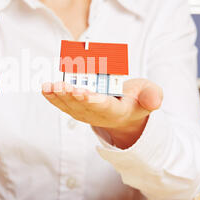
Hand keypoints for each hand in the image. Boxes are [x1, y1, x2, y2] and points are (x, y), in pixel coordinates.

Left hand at [41, 79, 162, 148]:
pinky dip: (53, 96)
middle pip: (82, 105)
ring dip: (58, 96)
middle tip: (60, 85)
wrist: (126, 112)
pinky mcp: (76, 109)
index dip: (92, 99)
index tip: (82, 92)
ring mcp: (85, 113)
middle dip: (70, 95)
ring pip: (70, 105)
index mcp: (117, 111)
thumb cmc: (137, 99)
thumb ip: (152, 96)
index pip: (103, 106)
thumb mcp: (150, 95)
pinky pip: (63, 103)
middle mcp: (98, 114)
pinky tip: (45, 88)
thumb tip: (154, 101)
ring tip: (48, 86)